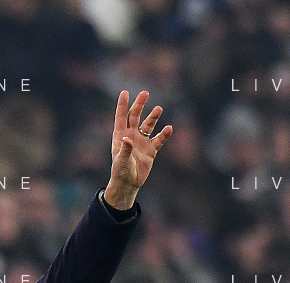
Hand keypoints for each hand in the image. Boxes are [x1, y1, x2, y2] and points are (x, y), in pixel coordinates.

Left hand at [104, 90, 172, 209]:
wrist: (129, 184)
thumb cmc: (121, 172)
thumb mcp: (121, 162)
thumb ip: (124, 149)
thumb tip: (127, 138)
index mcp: (120, 136)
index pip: (122, 117)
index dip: (123, 105)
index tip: (125, 92)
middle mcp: (131, 136)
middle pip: (135, 116)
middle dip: (140, 105)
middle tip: (145, 93)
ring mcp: (141, 142)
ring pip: (148, 125)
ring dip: (153, 117)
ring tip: (158, 109)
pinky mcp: (151, 150)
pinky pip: (159, 139)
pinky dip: (164, 134)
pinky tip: (169, 128)